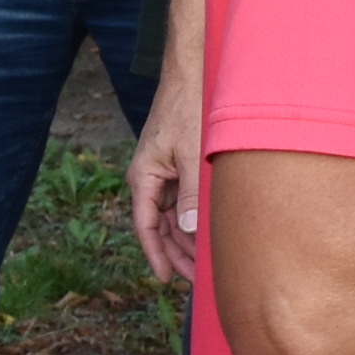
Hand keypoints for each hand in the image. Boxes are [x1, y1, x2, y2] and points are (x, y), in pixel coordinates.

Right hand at [129, 63, 202, 284]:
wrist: (193, 74)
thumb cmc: (188, 109)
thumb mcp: (192, 154)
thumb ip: (192, 193)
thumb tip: (190, 231)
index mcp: (144, 176)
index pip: (146, 226)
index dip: (156, 254)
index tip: (168, 279)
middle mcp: (150, 178)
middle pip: (160, 226)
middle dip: (177, 253)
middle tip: (197, 280)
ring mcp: (164, 172)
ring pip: (173, 216)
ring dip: (187, 238)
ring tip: (206, 263)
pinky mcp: (178, 165)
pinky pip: (183, 200)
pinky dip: (194, 218)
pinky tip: (210, 232)